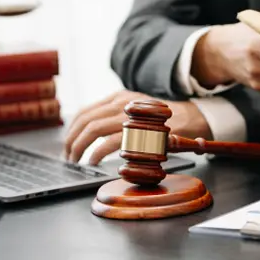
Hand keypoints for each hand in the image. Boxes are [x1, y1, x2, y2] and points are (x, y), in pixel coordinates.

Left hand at [63, 90, 210, 164]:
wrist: (191, 118)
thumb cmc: (162, 121)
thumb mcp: (136, 111)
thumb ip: (116, 117)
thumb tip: (90, 134)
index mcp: (119, 98)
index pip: (85, 111)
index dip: (72, 129)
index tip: (68, 143)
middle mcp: (122, 103)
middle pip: (86, 120)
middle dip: (72, 140)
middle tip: (68, 156)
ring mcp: (131, 116)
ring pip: (94, 129)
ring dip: (80, 148)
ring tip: (77, 161)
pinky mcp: (140, 130)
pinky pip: (111, 142)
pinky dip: (97, 153)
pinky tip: (93, 162)